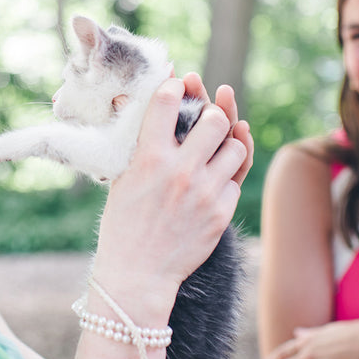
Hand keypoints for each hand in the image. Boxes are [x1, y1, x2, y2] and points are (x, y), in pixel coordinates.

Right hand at [91, 75, 251, 322]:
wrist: (137, 274)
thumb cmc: (124, 222)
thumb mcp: (121, 177)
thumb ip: (140, 141)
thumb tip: (149, 101)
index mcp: (148, 158)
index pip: (167, 101)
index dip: (175, 85)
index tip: (179, 84)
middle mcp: (179, 171)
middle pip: (215, 119)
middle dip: (213, 113)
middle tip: (206, 119)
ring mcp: (204, 192)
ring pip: (236, 147)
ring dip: (227, 144)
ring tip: (214, 150)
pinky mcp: (221, 213)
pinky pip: (236, 179)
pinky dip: (226, 176)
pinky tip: (211, 181)